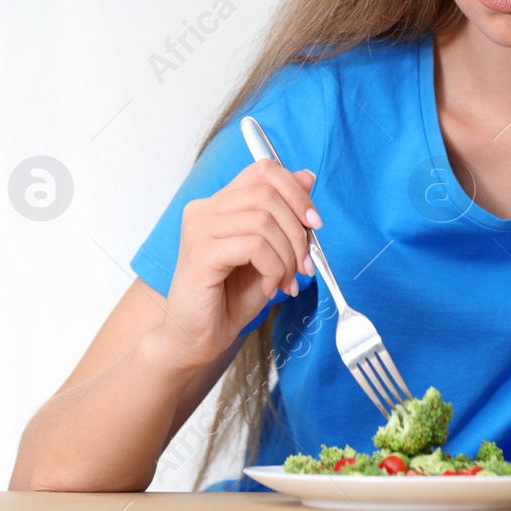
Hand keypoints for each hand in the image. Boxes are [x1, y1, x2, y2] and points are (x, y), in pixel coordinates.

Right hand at [153, 158, 319, 370]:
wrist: (197, 339)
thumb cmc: (229, 299)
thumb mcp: (268, 252)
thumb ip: (283, 215)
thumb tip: (307, 176)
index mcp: (219, 203)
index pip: (263, 170)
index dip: (295, 191)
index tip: (313, 223)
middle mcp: (204, 209)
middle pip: (267, 193)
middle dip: (298, 231)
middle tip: (304, 264)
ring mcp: (199, 229)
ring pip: (264, 220)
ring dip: (287, 255)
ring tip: (286, 281)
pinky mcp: (201, 253)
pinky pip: (254, 246)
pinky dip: (273, 268)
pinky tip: (269, 287)